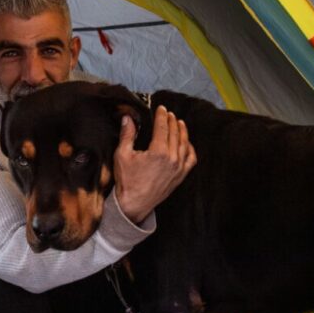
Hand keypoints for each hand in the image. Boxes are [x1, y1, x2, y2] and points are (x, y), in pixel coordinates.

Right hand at [114, 105, 197, 222]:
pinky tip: (186, 142)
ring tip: (179, 122)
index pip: (162, 128)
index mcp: (158, 152)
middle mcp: (172, 159)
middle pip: (174, 133)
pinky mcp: (180, 176)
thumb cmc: (127, 181)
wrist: (134, 204)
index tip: (161, 108)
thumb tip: (128, 118)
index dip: (162, 116)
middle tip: (168, 113)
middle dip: (171, 121)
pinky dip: (190, 148)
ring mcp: (178, 168)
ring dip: (182, 131)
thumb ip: (127, 135)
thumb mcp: (122, 155)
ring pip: (184, 144)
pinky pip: (191, 159)